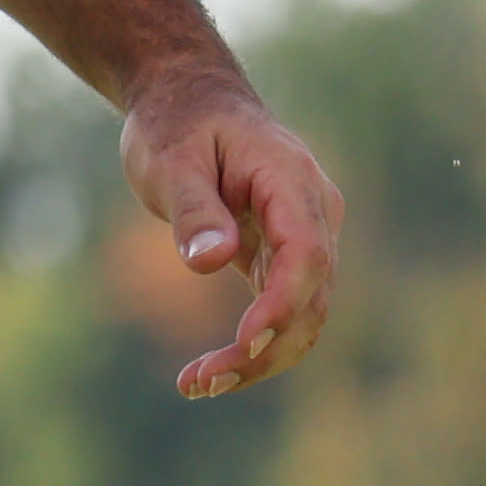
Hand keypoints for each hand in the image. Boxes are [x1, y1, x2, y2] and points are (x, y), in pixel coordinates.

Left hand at [121, 68, 342, 397]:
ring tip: (197, 386)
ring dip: (260, 358)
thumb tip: (212, 262)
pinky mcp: (286, 256)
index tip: (243, 344)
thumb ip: (194, 210)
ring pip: (304, 315)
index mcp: (292, 182)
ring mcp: (306, 237)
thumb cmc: (178, 124)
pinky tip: (209, 373)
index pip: (305, 256)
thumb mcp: (171, 159)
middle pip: (311, 298)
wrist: (190, 99)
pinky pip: (285, 309)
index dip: (281, 307)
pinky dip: (255, 344)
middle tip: (201, 383)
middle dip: (264, 350)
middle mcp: (314, 214)